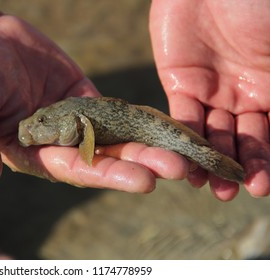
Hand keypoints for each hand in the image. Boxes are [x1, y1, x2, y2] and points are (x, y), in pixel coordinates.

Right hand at [0, 14, 189, 200]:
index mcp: (30, 153)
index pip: (73, 169)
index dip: (108, 175)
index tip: (144, 181)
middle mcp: (55, 143)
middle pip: (102, 159)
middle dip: (138, 164)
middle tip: (178, 170)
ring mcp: (72, 121)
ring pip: (113, 138)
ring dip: (146, 147)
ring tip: (183, 154)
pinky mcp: (83, 98)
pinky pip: (114, 111)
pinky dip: (139, 120)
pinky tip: (166, 127)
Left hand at [150, 0, 269, 199]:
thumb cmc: (259, 9)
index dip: (266, 161)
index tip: (261, 187)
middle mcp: (243, 94)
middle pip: (239, 139)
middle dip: (235, 166)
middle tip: (229, 192)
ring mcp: (211, 90)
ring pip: (209, 134)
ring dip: (207, 161)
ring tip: (207, 187)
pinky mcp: (179, 83)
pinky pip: (180, 117)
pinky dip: (181, 140)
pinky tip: (181, 163)